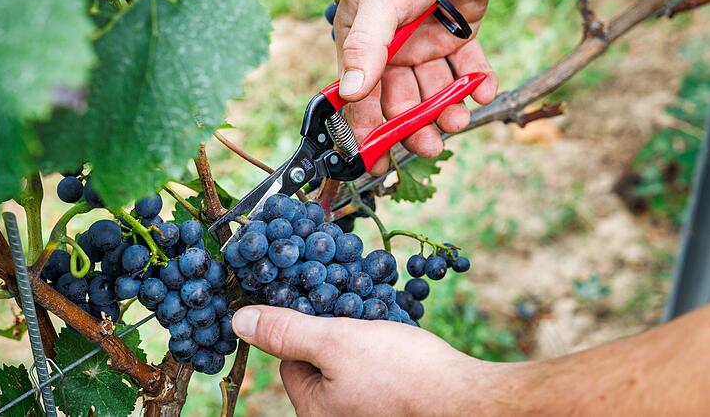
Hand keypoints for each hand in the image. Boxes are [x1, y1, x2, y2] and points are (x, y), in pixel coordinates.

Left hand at [231, 305, 510, 415]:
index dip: (302, 327)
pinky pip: (379, 369)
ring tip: (379, 317)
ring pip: (352, 361)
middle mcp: (339, 415)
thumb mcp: (336, 343)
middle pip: (321, 361)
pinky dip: (384, 347)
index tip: (319, 303)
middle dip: (335, 329)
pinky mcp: (397, 403)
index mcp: (315, 410)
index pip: (289, 361)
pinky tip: (399, 334)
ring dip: (361, 334)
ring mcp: (369, 409)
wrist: (470, 400)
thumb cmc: (403, 374)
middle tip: (354, 308)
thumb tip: (239, 320)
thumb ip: (287, 331)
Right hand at [335, 0, 499, 174]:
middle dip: (414, 125)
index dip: (367, 129)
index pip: (361, 96)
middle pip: (401, 101)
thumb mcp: (381, 1)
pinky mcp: (459, 34)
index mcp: (365, 44)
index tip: (376, 161)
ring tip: (459, 119)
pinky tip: (484, 89)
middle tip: (430, 144)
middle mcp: (394, 49)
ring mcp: (427, 42)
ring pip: (435, 89)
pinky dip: (477, 81)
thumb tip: (351, 93)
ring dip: (447, 108)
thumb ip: (367, 46)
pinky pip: (467, 67)